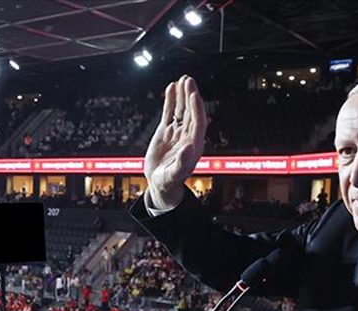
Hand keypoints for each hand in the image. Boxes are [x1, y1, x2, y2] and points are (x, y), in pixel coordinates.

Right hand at [143, 75, 208, 210]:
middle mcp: (187, 135)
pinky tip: (171, 88)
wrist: (159, 183)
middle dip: (190, 96)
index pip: (198, 122)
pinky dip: (170, 101)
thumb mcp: (174, 174)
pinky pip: (169, 113)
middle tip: (189, 81)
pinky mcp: (166, 131)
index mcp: (193, 144)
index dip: (196, 108)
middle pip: (191, 112)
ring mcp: (177, 131)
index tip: (193, 94)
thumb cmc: (169, 182)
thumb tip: (189, 146)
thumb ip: (182, 162)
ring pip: (181, 110)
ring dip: (182, 95)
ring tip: (182, 80)